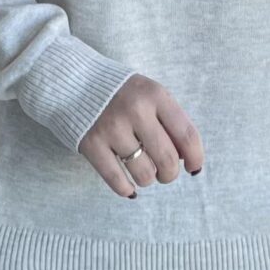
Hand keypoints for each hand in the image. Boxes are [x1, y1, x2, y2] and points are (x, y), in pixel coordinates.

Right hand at [78, 74, 204, 198]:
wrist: (74, 81)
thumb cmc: (120, 93)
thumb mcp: (149, 94)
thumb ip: (169, 120)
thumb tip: (186, 159)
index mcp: (155, 95)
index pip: (187, 135)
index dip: (196, 158)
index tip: (194, 168)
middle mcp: (136, 110)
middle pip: (168, 159)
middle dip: (170, 174)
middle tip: (165, 174)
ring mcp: (112, 128)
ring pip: (144, 173)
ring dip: (148, 179)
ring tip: (144, 172)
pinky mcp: (91, 144)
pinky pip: (117, 180)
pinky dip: (126, 189)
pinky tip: (129, 187)